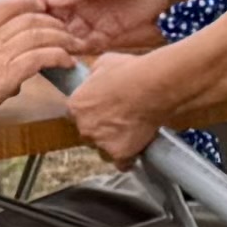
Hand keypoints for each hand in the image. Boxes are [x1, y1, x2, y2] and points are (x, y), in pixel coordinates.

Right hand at [0, 0, 84, 118]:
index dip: (30, 3)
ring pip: (39, 35)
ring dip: (63, 39)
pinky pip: (40, 57)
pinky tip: (67, 62)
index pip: (6, 5)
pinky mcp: (7, 74)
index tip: (44, 10)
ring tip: (74, 46)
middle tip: (67, 32)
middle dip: (54, 22)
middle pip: (30, 18)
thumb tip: (20, 73)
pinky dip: (58, 56)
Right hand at [33, 0, 187, 54]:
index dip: (35, 7)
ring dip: (60, 42)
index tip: (31, 16)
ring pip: (66, 35)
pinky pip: (85, 46)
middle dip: (45, 29)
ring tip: (54, 48)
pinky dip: (77, 51)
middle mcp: (76, 4)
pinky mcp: (104, 35)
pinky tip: (71, 54)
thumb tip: (50, 0)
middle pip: (51, 20)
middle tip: (41, 39)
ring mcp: (89, 20)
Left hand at [63, 49, 179, 168]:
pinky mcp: (119, 154)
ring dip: (114, 145)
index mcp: (75, 105)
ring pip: (104, 150)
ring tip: (131, 133)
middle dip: (100, 130)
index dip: (90, 113)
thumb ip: (93, 76)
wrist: (151, 87)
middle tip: (119, 120)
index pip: (75, 116)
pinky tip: (137, 148)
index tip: (101, 111)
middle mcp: (84, 127)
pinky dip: (129, 158)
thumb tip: (94, 78)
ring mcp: (101, 142)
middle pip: (88, 134)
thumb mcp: (104, 63)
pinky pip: (122, 163)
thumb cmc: (129, 72)